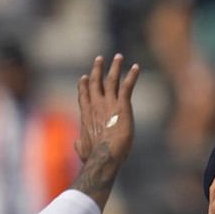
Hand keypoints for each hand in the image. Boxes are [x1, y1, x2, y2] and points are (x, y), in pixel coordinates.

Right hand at [74, 53, 139, 170]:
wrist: (104, 155)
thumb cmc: (93, 156)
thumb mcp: (82, 148)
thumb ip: (80, 143)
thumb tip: (78, 143)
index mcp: (86, 114)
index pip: (84, 95)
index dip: (83, 85)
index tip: (84, 77)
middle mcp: (96, 104)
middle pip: (95, 82)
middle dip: (97, 69)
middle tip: (100, 59)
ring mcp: (108, 103)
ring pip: (111, 79)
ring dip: (115, 67)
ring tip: (119, 57)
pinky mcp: (122, 105)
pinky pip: (127, 86)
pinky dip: (132, 76)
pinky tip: (136, 67)